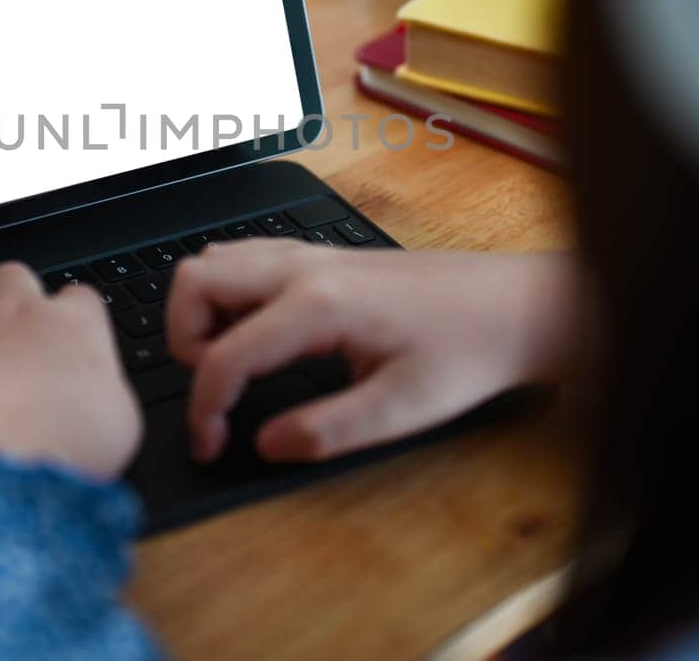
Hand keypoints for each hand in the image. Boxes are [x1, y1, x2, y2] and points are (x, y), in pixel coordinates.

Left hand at [0, 261, 141, 480]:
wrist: (18, 479)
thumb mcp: (121, 417)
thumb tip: (94, 390)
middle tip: (13, 343)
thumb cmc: (77, 451)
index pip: (77, 296)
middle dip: (10, 301)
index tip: (68, 344)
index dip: (71, 319)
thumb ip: (104, 384)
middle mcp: (18, 315)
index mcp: (74, 323)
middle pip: (11, 276)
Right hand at [167, 241, 584, 462]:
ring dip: (203, 311)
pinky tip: (259, 334)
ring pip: (216, 260)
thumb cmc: (467, 351)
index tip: (211, 445)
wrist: (514, 306)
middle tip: (214, 390)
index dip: (205, 409)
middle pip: (196, 281)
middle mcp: (306, 267)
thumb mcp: (403, 409)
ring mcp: (313, 254)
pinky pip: (247, 258)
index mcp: (318, 305)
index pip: (225, 356)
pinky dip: (229, 293)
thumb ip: (327, 431)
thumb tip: (266, 443)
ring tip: (232, 364)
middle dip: (184, 340)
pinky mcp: (324, 255)